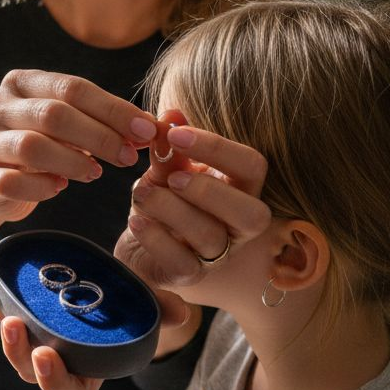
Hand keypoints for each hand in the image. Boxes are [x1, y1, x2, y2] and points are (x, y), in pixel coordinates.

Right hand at [0, 70, 157, 221]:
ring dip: (73, 161)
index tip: (147, 130)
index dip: (113, 109)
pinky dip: (44, 186)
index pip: (73, 88)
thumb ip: (108, 123)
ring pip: (32, 147)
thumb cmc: (46, 145)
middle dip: (99, 136)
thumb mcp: (72, 125)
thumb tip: (158, 128)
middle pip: (53, 114)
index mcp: (21, 83)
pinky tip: (60, 187)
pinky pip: (15, 182)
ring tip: (96, 173)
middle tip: (129, 157)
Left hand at [0, 269, 190, 389]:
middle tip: (17, 328)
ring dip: (1, 327)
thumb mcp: (142, 311)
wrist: (105, 288)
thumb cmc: (126, 310)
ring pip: (12, 345)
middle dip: (19, 353)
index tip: (49, 357)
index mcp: (84, 376)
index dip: (55, 381)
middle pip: (31, 371)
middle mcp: (55, 365)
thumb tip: (180, 311)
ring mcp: (34, 342)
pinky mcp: (19, 317)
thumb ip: (158, 311)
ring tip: (1, 308)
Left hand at [115, 114, 271, 289]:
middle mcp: (237, 226)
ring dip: (172, 209)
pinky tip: (136, 221)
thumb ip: (169, 146)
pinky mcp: (188, 276)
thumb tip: (172, 114)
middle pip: (253, 214)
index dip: (218, 149)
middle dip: (209, 192)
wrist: (140, 243)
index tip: (176, 134)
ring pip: (210, 236)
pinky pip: (181, 263)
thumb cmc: (165, 199)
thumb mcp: (166, 169)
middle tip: (171, 177)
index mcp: (240, 190)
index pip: (252, 166)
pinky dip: (156, 238)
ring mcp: (216, 255)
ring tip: (140, 192)